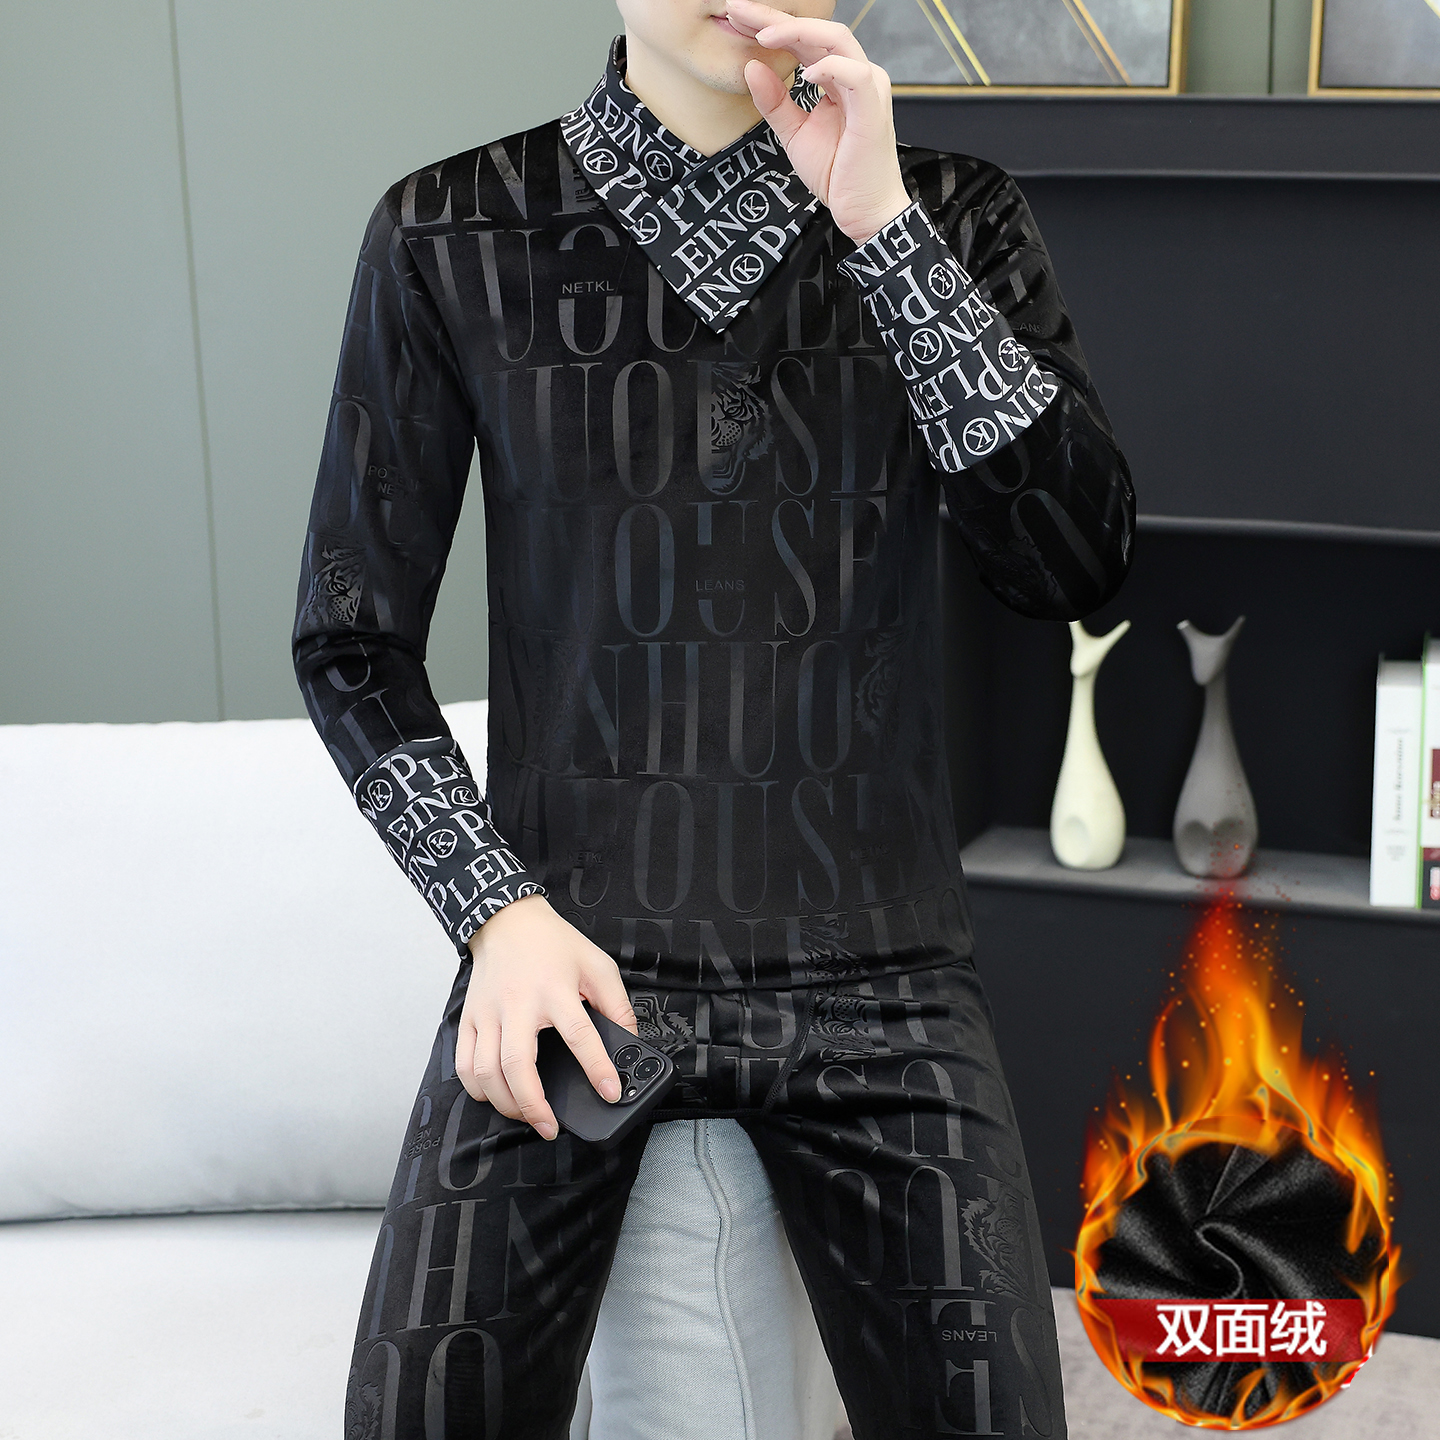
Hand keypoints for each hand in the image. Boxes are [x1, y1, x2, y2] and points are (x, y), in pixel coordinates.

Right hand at [456, 893, 638, 1139]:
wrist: (508, 921)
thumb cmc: (554, 945)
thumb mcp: (597, 965)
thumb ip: (617, 1005)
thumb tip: (631, 1041)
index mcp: (555, 989)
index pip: (578, 1035)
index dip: (596, 1067)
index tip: (610, 1091)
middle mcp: (517, 1004)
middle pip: (517, 1064)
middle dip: (534, 1105)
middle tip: (551, 1127)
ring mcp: (487, 1012)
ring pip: (485, 1071)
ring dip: (505, 1103)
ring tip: (527, 1116)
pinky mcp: (468, 1017)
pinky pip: (464, 1063)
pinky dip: (476, 1088)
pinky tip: (496, 1097)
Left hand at [728, 0, 911, 244]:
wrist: (863, 210)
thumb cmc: (837, 173)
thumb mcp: (794, 134)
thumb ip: (774, 102)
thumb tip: (750, 67)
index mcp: (837, 78)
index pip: (802, 40)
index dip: (770, 26)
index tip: (737, 18)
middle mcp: (855, 74)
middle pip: (816, 30)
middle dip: (776, 18)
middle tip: (739, 11)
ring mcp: (867, 87)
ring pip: (836, 39)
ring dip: (798, 32)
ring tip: (763, 35)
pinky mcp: (873, 107)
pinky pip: (854, 74)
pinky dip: (829, 67)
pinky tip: (804, 73)